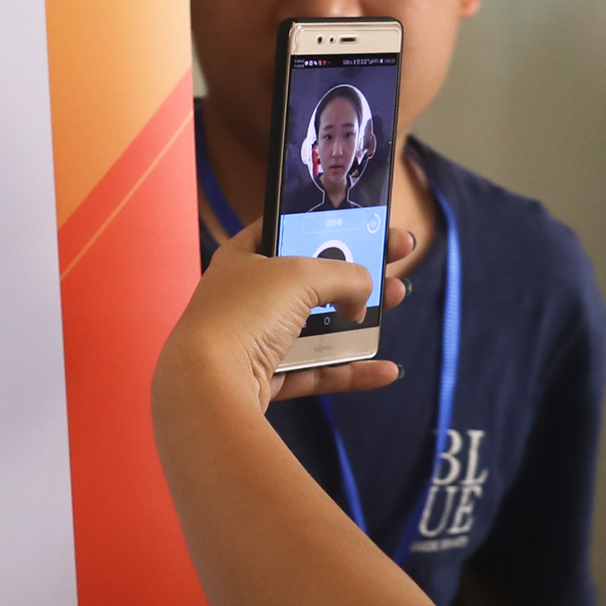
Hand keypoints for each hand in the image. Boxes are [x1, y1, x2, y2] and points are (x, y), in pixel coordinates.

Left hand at [159, 220, 401, 410]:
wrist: (208, 385)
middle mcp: (245, 296)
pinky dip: (349, 370)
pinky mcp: (265, 378)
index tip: (360, 221)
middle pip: (311, 278)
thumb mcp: (302, 275)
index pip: (286, 230)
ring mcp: (254, 339)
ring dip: (360, 315)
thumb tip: (365, 290)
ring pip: (317, 325)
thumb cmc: (244, 315)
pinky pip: (315, 370)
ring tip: (398, 298)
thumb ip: (343, 274)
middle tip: (395, 257)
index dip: (324, 223)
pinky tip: (385, 369)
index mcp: (242, 257)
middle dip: (356, 269)